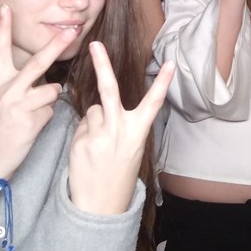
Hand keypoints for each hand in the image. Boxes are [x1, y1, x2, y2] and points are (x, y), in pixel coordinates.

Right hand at [0, 6, 66, 179]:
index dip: (3, 29)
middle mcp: (6, 89)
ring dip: (48, 101)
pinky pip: (49, 111)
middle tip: (71, 31)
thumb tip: (44, 80)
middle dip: (56, 45)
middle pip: (37, 62)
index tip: (6, 8)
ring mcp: (17, 104)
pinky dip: (45, 119)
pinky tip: (29, 129)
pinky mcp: (28, 119)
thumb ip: (16, 87)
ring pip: (51, 90)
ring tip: (30, 116)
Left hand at [68, 44, 173, 214]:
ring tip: (99, 145)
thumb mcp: (131, 149)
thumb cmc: (118, 174)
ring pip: (92, 110)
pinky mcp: (79, 142)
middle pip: (109, 90)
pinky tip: (88, 152)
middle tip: (94, 44)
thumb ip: (119, 124)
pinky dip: (84, 134)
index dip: (163, 83)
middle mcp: (118, 130)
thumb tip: (101, 106)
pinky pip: (81, 126)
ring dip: (94, 121)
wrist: (99, 206)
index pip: (153, 103)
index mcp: (137, 132)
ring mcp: (98, 135)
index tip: (171, 63)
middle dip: (102, 64)